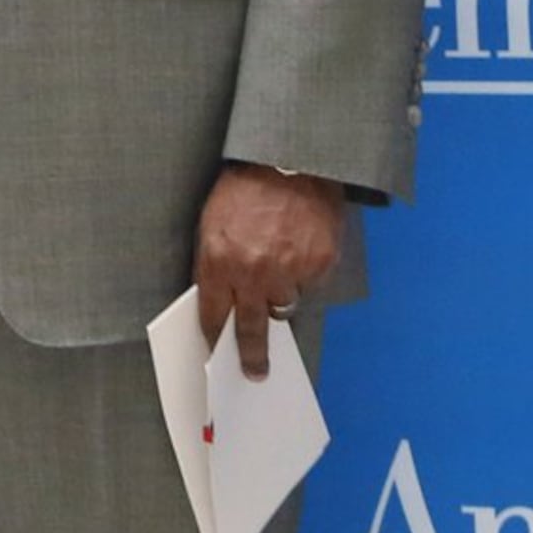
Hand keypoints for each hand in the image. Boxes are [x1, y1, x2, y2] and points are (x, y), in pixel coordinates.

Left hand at [194, 164, 343, 379]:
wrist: (291, 159)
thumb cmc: (245, 188)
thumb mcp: (213, 222)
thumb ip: (214, 264)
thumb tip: (220, 302)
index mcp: (219, 261)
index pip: (214, 315)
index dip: (216, 335)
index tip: (219, 350)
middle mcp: (253, 272)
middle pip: (251, 329)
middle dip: (252, 356)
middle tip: (256, 373)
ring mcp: (289, 271)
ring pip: (284, 305)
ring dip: (280, 295)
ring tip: (279, 265)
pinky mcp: (319, 264)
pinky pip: (310, 284)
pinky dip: (305, 273)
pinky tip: (299, 246)